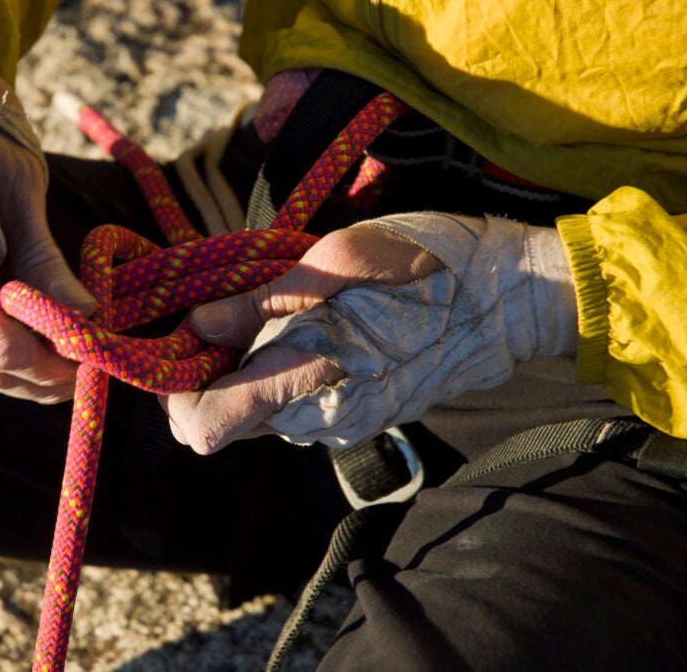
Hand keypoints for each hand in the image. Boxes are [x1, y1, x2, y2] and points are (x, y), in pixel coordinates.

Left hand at [161, 225, 441, 453]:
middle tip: (219, 310)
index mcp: (309, 378)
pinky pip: (288, 405)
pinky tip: (299, 325)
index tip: (185, 336)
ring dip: (240, 369)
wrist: (511, 302)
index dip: (175, 389)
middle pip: (220, 421)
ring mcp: (336, 424)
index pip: (204, 427)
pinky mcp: (354, 417)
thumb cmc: (429, 267)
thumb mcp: (343, 258)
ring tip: (267, 308)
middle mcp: (315, 419)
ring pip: (252, 412)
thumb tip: (200, 323)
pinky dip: (274, 372)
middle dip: (201, 373)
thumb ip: (266, 299)